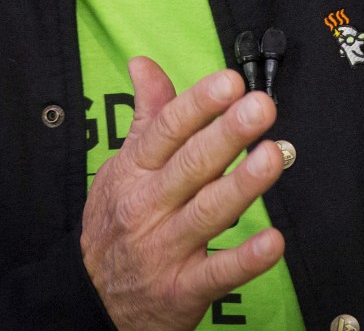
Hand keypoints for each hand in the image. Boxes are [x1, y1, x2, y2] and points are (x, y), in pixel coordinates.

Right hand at [80, 57, 284, 330]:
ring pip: (208, 212)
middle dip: (227, 134)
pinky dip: (246, 259)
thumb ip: (146, 116)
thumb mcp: (122, 167)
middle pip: (191, 165)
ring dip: (242, 185)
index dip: (199, 104)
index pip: (167, 130)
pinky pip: (218, 273)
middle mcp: (148, 206)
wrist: (90, 299)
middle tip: (260, 107)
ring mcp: (165, 248)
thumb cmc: (115, 222)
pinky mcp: (182, 289)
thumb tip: (144, 64)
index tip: (230, 82)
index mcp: (136, 171)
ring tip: (272, 158)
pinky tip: (273, 240)